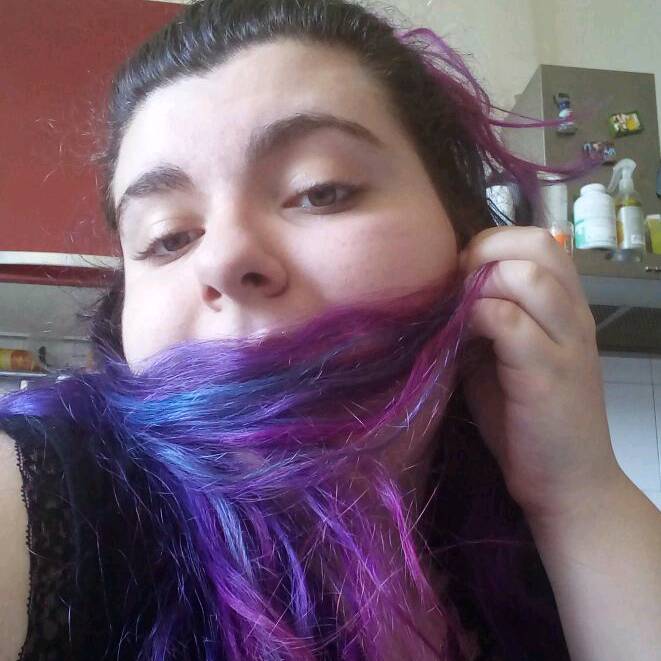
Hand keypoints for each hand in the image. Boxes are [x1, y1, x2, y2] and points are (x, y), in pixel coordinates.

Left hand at [457, 226, 622, 523]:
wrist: (568, 485)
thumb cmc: (527, 421)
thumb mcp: (503, 358)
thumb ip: (484, 320)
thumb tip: (440, 291)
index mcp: (565, 308)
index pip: (539, 240)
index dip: (491, 245)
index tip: (458, 275)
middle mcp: (574, 316)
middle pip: (538, 244)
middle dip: (485, 251)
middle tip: (455, 284)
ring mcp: (566, 343)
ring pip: (527, 276)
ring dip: (480, 283)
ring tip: (457, 311)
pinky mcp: (548, 374)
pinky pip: (509, 322)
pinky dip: (475, 318)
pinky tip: (458, 340)